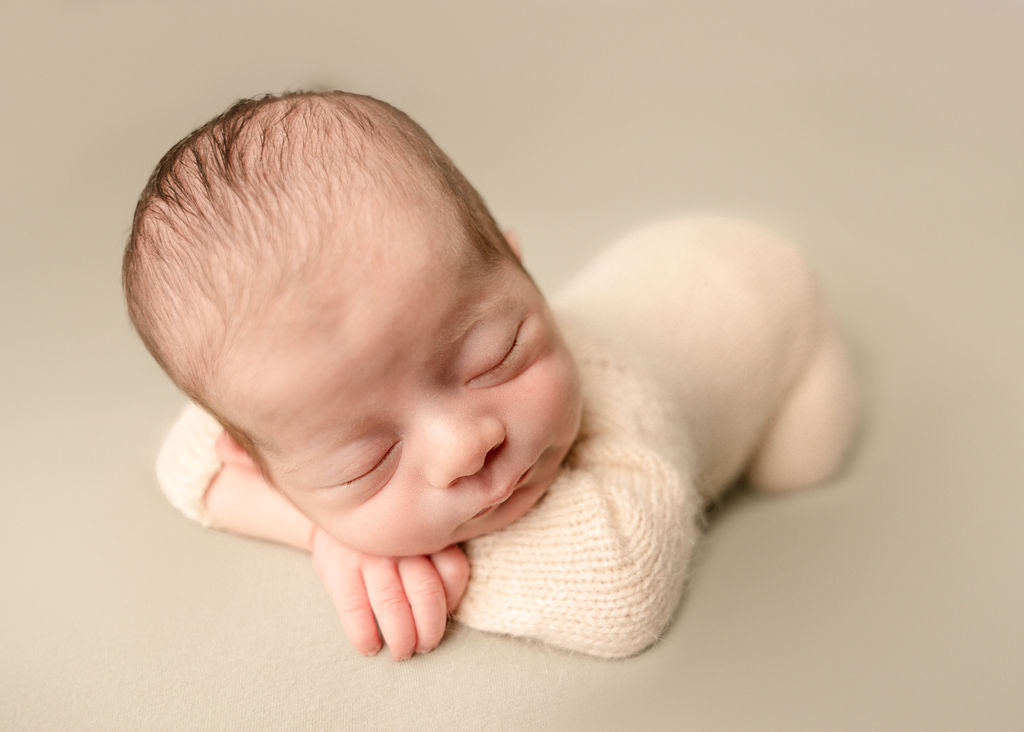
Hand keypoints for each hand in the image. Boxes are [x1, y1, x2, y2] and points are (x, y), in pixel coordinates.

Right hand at [310, 528, 469, 659]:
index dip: (453, 600)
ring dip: (402, 638)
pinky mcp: (338, 568)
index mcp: (426, 534)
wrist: (337, 510)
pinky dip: (365, 636)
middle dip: (430, 630)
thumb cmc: (389, 537)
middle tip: (425, 646)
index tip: (445, 613)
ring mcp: (369, 555)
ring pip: (392, 604)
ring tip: (403, 652)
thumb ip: (439, 558)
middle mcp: (400, 543)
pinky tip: (371, 647)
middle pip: (426, 592)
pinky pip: (355, 609)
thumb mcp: (417, 535)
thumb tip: (449, 606)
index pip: (453, 570)